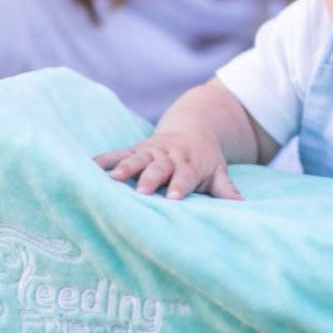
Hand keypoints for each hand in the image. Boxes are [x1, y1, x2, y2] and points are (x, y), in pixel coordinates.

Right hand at [94, 129, 241, 200]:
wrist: (195, 127)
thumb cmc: (205, 159)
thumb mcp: (218, 171)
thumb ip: (226, 188)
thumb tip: (242, 206)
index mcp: (190, 163)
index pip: (186, 176)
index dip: (180, 185)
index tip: (174, 197)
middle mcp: (170, 156)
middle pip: (160, 167)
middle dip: (151, 178)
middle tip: (143, 191)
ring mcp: (151, 151)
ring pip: (137, 159)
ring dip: (125, 168)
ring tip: (113, 179)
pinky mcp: (137, 149)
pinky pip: (119, 153)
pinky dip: (105, 159)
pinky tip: (90, 167)